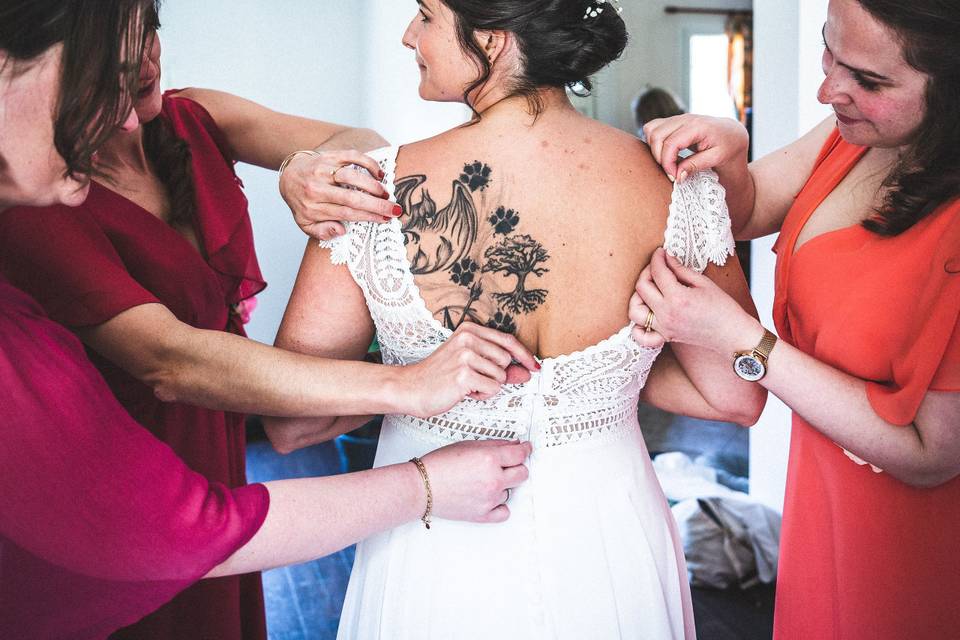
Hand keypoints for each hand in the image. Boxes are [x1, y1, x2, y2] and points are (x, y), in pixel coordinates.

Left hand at [279, 149, 401, 240]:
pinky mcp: (328, 156)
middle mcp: (316, 189)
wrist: (289, 177)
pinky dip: (368, 163)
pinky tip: (379, 173)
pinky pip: (351, 156)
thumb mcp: (306, 224)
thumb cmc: (303, 203)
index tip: (386, 219)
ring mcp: (322, 170)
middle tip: (395, 209)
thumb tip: (341, 230)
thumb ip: (322, 232)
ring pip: (352, 176)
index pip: (346, 213)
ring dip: (372, 185)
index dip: (368, 216)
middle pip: (352, 198)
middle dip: (377, 204)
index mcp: (313, 208)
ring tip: (386, 193)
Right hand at [400, 322, 538, 418]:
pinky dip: (482, 394)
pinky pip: (492, 388)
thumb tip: (527, 371)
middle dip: (496, 375)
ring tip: (467, 385)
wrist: (411, 388)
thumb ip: (499, 366)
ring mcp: (465, 355)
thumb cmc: (439, 376)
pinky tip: (465, 392)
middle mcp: (467, 338)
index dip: (525, 355)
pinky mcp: (464, 374)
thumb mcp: (471, 365)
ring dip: (488, 386)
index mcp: (469, 330)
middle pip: (506, 360)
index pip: (507, 340)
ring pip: (500, 376)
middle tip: (475, 378)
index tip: (535, 366)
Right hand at [421, 439, 531, 523]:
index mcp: (489, 459)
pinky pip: (504, 512)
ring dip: (503, 485)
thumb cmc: (439, 464)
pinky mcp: (483, 515)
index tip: (526, 448)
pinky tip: (490, 498)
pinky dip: (500, 505)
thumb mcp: (467, 445)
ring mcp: (489, 499)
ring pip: (511, 491)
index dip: (525, 449)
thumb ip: (494, 444)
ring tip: (484, 480)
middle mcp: (493, 480)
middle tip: (508, 464)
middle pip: (522, 473)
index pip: (520, 454)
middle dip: (518, 466)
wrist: (421, 486)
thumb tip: (514, 445)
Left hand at [631, 248, 760, 352]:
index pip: (658, 272)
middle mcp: (666, 313)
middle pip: (642, 287)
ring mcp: (663, 327)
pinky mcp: (665, 336)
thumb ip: (680, 269)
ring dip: (638, 296)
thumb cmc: (723, 308)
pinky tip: (648, 313)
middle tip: (659, 267)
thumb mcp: (704, 283)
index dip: (657, 257)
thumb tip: (666, 258)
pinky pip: (641, 334)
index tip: (660, 252)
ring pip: (634, 310)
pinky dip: (638, 325)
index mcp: (678, 297)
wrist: (732, 335)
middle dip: (647, 272)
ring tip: (651, 289)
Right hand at [643, 114, 748, 182]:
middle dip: (659, 157)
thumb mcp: (717, 158)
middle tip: (671, 172)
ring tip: (669, 162)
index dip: (667, 163)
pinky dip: (654, 141)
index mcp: (698, 126)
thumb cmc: (729, 147)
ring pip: (651, 130)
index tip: (674, 177)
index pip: (671, 143)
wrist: (733, 135)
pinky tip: (665, 152)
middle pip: (656, 135)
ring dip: (654, 149)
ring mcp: (678, 118)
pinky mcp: (674, 121)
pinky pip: (653, 127)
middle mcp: (686, 118)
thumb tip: (677, 175)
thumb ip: (696, 165)